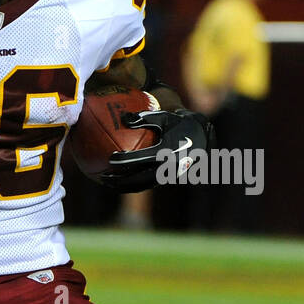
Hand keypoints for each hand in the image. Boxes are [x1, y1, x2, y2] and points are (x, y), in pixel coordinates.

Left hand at [98, 108, 213, 192]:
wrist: (201, 137)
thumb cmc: (178, 123)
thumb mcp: (163, 117)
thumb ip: (144, 118)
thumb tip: (123, 118)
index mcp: (165, 152)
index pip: (140, 159)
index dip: (124, 160)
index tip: (110, 158)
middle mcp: (166, 167)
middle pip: (138, 178)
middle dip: (119, 180)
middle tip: (102, 176)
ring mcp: (166, 175)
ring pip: (141, 185)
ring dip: (123, 186)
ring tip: (106, 183)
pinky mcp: (166, 179)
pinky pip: (145, 184)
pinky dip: (131, 185)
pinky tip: (118, 182)